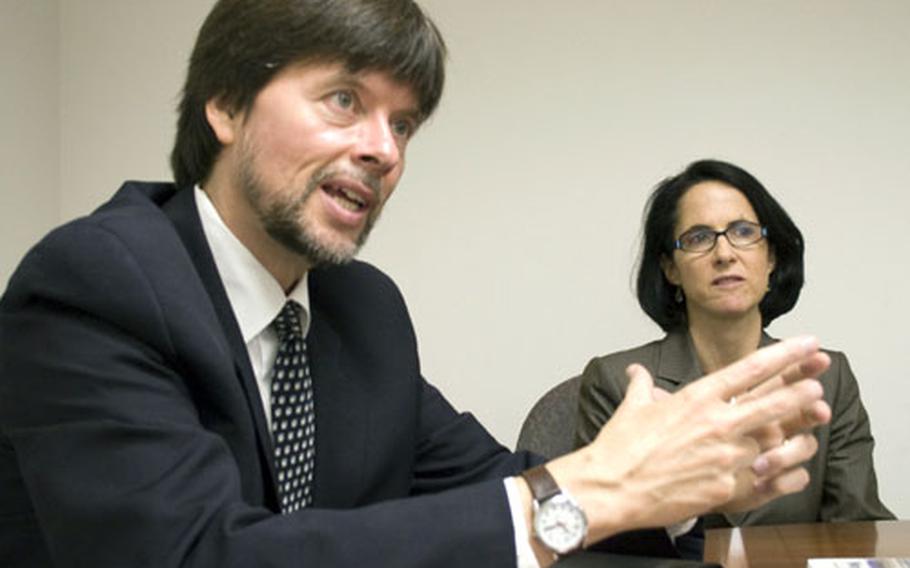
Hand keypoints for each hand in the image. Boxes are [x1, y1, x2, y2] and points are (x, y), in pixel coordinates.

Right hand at [544, 335, 830, 543]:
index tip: (807, 344)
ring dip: (791, 434)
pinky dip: (776, 472)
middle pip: (772, 403)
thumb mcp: (632, 407)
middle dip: (800, 392)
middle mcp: (716, 424)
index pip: (748, 370)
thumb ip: (641, 385)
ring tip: (810, 426)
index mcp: (696, 399)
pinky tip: (789, 470)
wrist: (611, 488)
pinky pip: (761, 478)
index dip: (783, 355)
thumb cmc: (619, 449)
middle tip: (819, 382)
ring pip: (770, 442)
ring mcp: (724, 457)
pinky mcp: (726, 488)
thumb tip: (636, 371)